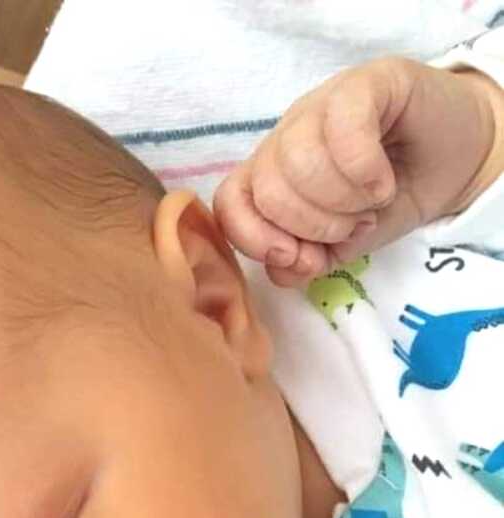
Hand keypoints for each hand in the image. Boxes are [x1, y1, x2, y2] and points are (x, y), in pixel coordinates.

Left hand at [214, 56, 503, 287]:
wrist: (455, 160)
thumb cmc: (390, 200)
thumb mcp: (340, 246)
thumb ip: (304, 261)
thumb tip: (283, 266)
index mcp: (270, 175)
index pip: (229, 204)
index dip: (257, 240)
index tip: (303, 258)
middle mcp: (286, 136)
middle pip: (267, 188)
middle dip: (314, 226)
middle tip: (354, 226)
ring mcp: (320, 105)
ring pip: (297, 160)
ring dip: (341, 201)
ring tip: (371, 205)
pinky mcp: (364, 83)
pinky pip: (343, 126)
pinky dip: (364, 170)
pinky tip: (384, 182)